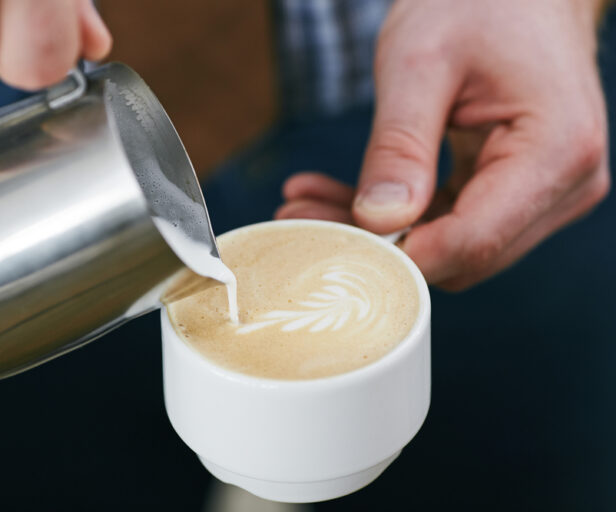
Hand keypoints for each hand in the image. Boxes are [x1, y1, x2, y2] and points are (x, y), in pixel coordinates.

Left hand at [276, 0, 609, 289]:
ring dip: (377, 233)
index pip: (472, 241)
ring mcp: (547, 191)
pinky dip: (396, 215)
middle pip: (462, 253)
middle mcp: (565, 184)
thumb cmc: (477, 4)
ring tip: (306, 205)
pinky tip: (339, 197)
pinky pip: (451, 221)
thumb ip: (400, 146)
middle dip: (378, 245)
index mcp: (554, 151)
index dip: (398, 255)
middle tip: (301, 220)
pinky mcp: (520, 190)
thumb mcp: (420, 64)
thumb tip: (378, 221)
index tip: (331, 244)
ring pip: (450, 245)